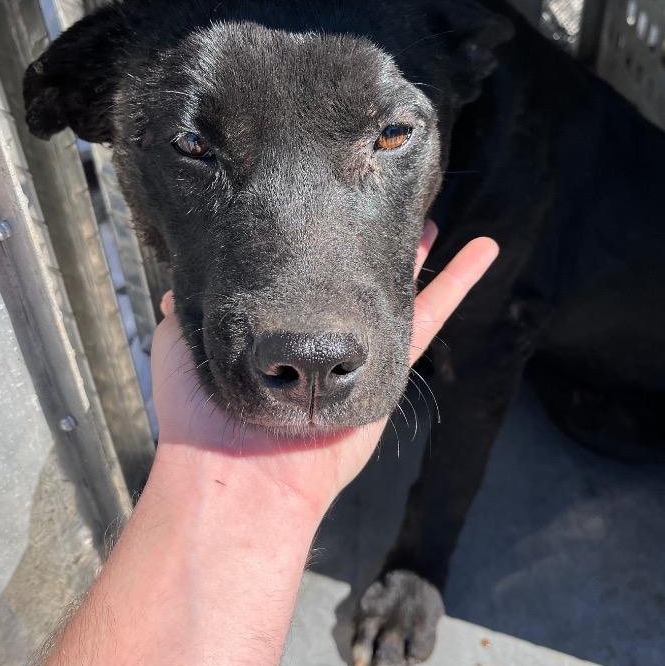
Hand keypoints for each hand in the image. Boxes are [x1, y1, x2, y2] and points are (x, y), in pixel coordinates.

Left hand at [150, 223, 497, 512]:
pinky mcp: (388, 363)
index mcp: (270, 328)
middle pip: (348, 277)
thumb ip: (189, 311)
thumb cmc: (200, 412)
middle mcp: (314, 335)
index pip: (296, 269)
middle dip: (362, 242)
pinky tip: (484, 249)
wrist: (239, 470)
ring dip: (412, 253)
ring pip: (392, 288)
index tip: (318, 195)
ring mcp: (353, 349)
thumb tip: (180, 290)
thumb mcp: (182, 341)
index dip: (310, 236)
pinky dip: (460, 282)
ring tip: (428, 215)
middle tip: (379, 204)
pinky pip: (430, 316)